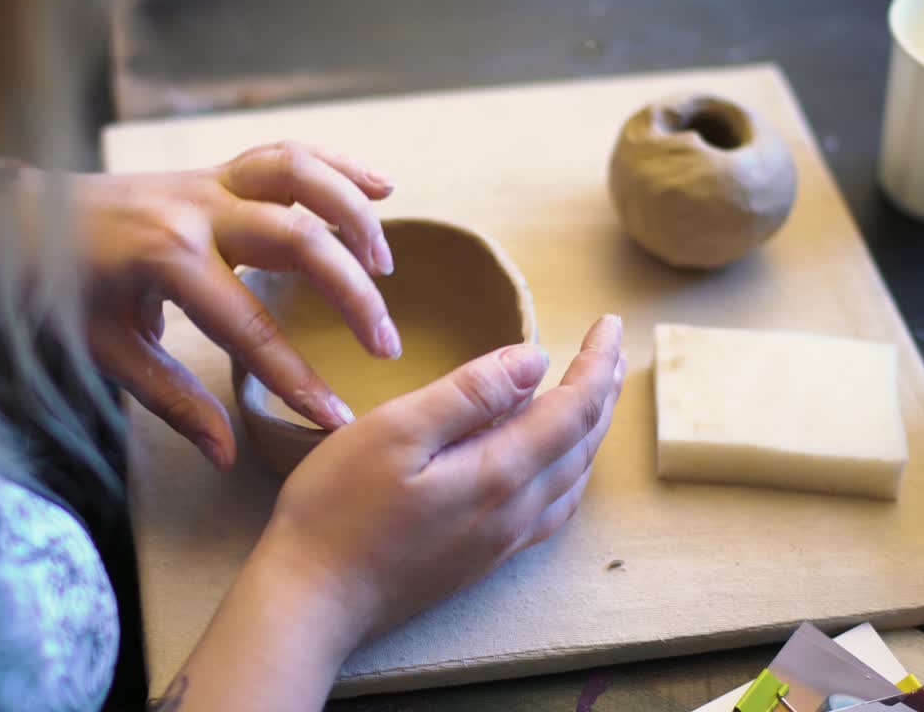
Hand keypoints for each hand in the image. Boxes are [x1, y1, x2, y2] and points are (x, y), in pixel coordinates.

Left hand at [66, 142, 400, 468]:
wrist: (13, 213)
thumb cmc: (53, 285)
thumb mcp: (106, 349)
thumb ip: (172, 401)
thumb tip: (226, 455)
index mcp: (168, 260)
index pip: (252, 329)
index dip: (299, 378)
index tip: (338, 418)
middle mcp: (197, 211)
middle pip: (301, 240)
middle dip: (354, 297)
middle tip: (385, 348)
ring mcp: (208, 181)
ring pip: (302, 178)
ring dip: (353, 218)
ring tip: (386, 267)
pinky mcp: (214, 171)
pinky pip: (286, 155)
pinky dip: (337, 167)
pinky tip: (380, 189)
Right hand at [256, 314, 625, 650]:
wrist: (312, 599)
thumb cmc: (338, 509)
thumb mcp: (396, 431)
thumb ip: (469, 395)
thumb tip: (535, 360)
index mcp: (499, 473)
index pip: (574, 409)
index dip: (597, 363)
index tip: (609, 323)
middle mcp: (514, 512)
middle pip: (583, 445)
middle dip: (603, 393)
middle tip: (612, 350)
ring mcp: (501, 542)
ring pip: (573, 480)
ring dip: (591, 434)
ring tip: (594, 398)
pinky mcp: (481, 559)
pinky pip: (551, 510)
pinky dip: (569, 474)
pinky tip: (554, 468)